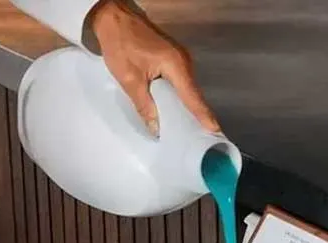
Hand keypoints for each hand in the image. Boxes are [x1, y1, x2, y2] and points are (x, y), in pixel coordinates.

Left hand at [89, 0, 220, 135]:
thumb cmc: (121, 44)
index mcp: (175, 65)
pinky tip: (177, 110)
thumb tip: (156, 127)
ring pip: (187, 89)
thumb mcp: (129, 79)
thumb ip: (144, 105)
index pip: (192, 96)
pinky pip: (181, 82)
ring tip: (191, 129)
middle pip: (193, 94)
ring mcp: (180, 59)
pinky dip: (180, 96)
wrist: (114, 19)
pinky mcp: (173, 59)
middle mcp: (183, 61)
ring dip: (188, 107)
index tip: (214, 130)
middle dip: (197, 115)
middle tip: (202, 137)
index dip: (202, 115)